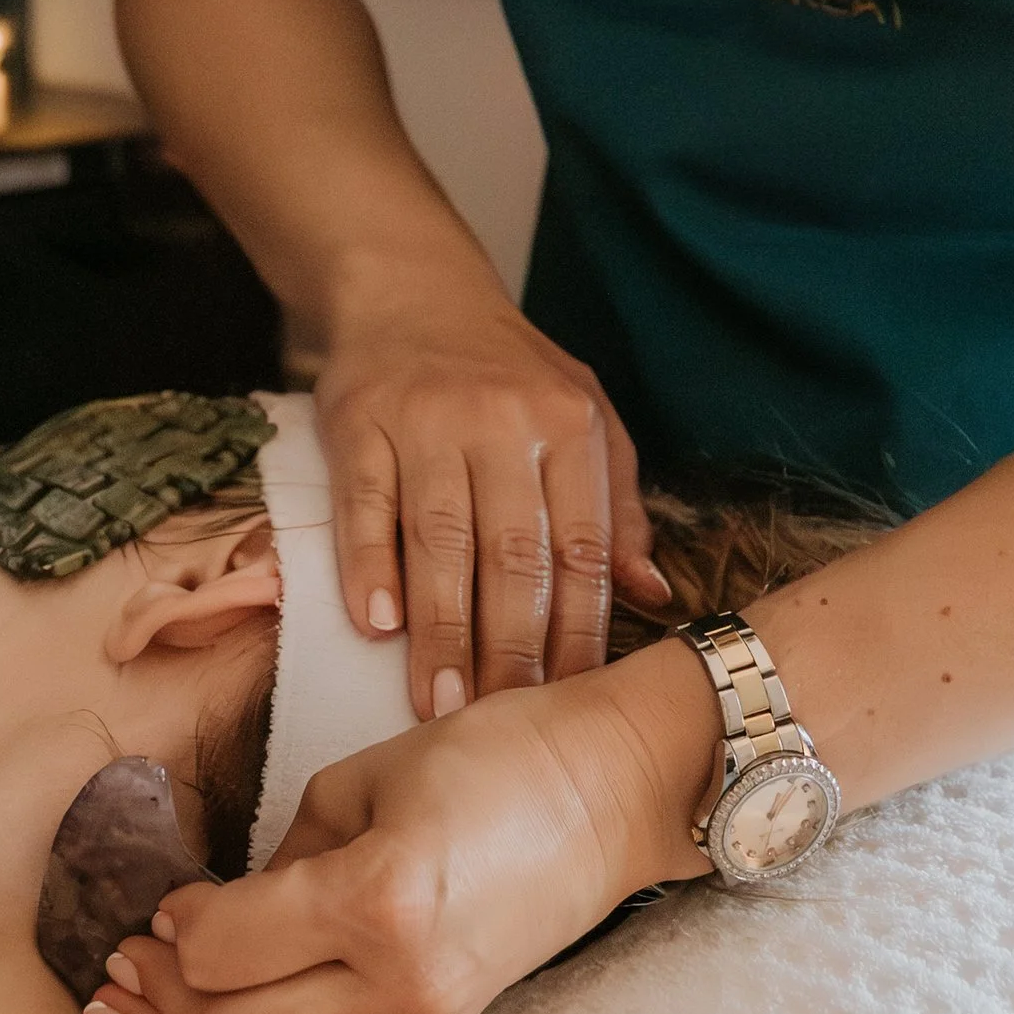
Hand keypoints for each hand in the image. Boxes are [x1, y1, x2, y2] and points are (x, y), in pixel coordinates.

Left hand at [88, 653, 715, 1013]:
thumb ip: (279, 858)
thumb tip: (209, 920)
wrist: (612, 797)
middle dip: (157, 1000)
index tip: (159, 898)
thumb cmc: (496, 760)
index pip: (221, 948)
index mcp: (377, 900)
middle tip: (122, 963)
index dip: (169, 927)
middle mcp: (398, 983)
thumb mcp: (364, 781)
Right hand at [314, 276, 669, 718]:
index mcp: (571, 427)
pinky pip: (366, 506)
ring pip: (440, 541)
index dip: (576, 634)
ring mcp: (428, 421)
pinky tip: (376, 626)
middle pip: (512, 556)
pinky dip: (370, 568)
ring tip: (436, 704)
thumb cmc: (506, 373)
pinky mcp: (360, 422)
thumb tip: (653, 596)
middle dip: (508, 650)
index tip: (567, 705)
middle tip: (497, 724)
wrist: (410, 289)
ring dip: (440, 630)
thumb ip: (616, 509)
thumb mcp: (583, 421)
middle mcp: (504, 421)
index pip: (581, 550)